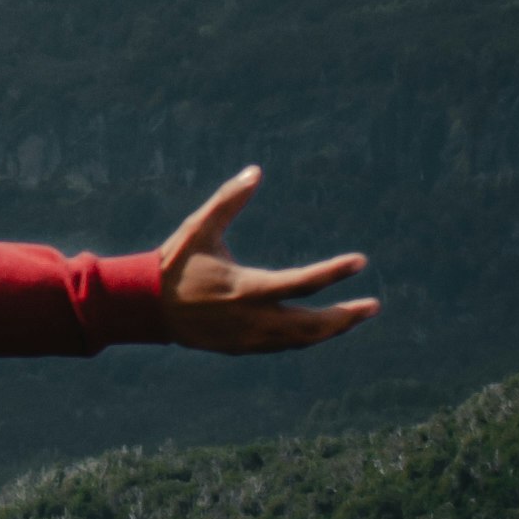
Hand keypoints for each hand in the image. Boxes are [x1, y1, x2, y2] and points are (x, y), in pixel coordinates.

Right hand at [154, 169, 376, 351]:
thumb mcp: (199, 227)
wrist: (145, 307)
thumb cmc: (175, 263)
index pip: (302, 283)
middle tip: (373, 305)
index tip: (361, 262)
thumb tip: (255, 171)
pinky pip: (284, 346)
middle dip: (345, 316)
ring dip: (331, 329)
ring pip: (301, 340)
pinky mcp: (242, 347)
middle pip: (312, 325)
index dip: (335, 272)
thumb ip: (229, 199)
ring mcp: (248, 337)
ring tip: (353, 316)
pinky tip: (320, 327)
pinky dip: (306, 337)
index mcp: (246, 288)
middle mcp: (252, 318)